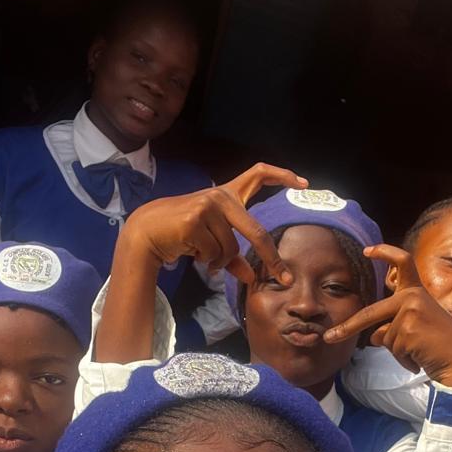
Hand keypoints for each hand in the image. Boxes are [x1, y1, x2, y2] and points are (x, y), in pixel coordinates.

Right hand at [123, 162, 307, 284]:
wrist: (147, 232)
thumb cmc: (182, 235)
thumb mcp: (211, 242)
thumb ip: (234, 256)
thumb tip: (253, 278)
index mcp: (227, 195)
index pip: (258, 174)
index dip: (282, 175)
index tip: (304, 183)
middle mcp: (220, 196)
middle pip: (256, 231)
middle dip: (271, 258)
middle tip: (284, 278)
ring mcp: (208, 206)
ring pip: (231, 248)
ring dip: (220, 261)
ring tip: (202, 255)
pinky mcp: (195, 221)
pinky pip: (214, 253)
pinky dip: (206, 261)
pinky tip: (191, 251)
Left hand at [323, 244, 451, 388]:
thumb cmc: (440, 348)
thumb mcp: (415, 328)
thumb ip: (393, 324)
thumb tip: (372, 335)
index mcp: (417, 292)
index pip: (402, 263)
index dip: (384, 253)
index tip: (367, 251)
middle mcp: (413, 296)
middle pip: (370, 314)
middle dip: (348, 328)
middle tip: (328, 337)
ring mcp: (410, 310)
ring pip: (382, 337)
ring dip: (397, 351)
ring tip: (421, 351)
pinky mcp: (407, 328)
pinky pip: (392, 349)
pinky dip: (403, 359)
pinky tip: (421, 357)